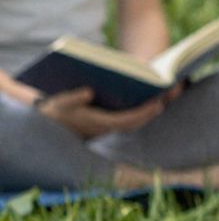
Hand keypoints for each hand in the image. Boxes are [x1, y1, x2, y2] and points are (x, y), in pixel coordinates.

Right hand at [36, 87, 165, 138]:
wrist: (47, 125)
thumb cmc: (54, 112)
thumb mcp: (59, 103)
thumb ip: (72, 98)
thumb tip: (88, 91)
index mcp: (100, 124)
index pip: (129, 120)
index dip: (145, 113)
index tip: (159, 102)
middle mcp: (107, 128)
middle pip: (137, 120)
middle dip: (153, 109)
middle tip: (170, 93)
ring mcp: (107, 127)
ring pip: (134, 120)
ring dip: (149, 109)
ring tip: (163, 92)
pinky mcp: (105, 124)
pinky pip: (128, 117)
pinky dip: (139, 109)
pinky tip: (147, 95)